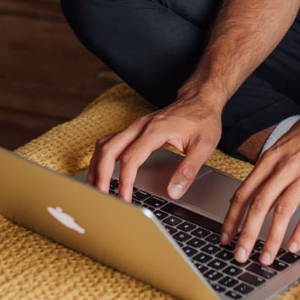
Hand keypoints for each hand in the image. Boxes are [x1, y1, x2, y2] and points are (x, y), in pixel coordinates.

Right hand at [86, 89, 222, 202]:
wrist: (201, 99)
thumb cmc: (203, 119)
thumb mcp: (204, 145)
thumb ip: (188, 170)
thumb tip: (173, 192)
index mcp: (155, 130)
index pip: (130, 159)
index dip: (124, 182)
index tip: (124, 200)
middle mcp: (140, 126)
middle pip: (108, 149)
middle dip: (100, 175)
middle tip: (101, 198)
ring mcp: (136, 126)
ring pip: (105, 144)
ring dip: (96, 165)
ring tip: (95, 189)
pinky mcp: (135, 129)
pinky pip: (111, 142)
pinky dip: (102, 158)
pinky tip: (102, 173)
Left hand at [220, 102, 299, 265]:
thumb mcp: (281, 146)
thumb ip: (266, 170)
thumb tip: (248, 194)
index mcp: (270, 159)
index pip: (244, 192)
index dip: (232, 217)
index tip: (226, 236)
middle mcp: (284, 168)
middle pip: (259, 205)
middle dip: (247, 234)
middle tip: (240, 255)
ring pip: (282, 212)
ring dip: (272, 239)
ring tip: (266, 258)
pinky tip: (293, 246)